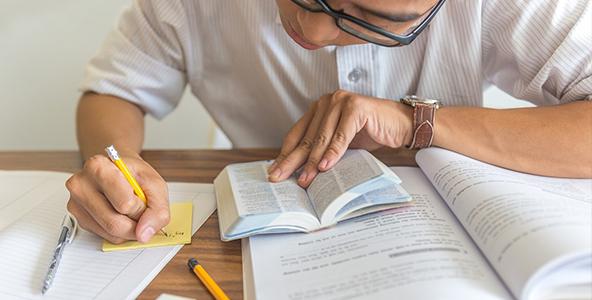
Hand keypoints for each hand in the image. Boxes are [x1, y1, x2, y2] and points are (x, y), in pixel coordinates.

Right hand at [66, 152, 168, 243]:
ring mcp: (76, 203)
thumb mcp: (154, 183)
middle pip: (114, 223)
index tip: (145, 201)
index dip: (142, 208)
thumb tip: (145, 234)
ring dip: (129, 229)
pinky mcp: (79, 218)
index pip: (125, 204)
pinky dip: (120, 232)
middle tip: (143, 212)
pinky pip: (104, 236)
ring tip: (133, 212)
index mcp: (98, 167)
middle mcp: (81, 184)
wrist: (118, 169)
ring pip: (110, 233)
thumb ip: (157, 209)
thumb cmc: (133, 173)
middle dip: (136, 224)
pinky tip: (122, 216)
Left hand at [268, 90, 413, 187]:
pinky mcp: (357, 107)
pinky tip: (325, 166)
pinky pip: (341, 135)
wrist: (401, 124)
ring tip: (304, 179)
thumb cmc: (371, 132)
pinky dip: (333, 153)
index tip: (274, 171)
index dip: (285, 154)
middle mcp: (328, 102)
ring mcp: (342, 102)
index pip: (297, 134)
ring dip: (312, 162)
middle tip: (279, 177)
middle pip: (307, 138)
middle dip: (292, 161)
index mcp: (320, 108)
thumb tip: (300, 171)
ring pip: (322, 138)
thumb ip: (322, 149)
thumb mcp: (341, 142)